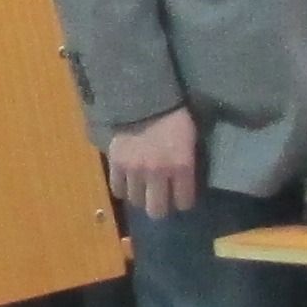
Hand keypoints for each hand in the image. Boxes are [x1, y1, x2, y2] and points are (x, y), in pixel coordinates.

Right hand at [103, 105, 198, 221]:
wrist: (143, 96)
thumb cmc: (174, 116)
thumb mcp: (190, 139)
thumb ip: (187, 163)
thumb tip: (184, 183)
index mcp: (182, 166)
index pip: (184, 202)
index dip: (183, 202)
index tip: (181, 197)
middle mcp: (158, 173)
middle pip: (156, 210)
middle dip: (160, 208)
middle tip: (160, 200)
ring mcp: (135, 170)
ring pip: (136, 201)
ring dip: (140, 197)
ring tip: (142, 188)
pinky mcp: (116, 163)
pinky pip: (117, 188)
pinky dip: (123, 188)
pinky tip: (127, 182)